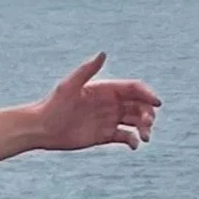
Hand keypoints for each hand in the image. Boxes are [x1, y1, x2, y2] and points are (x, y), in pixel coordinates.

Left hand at [33, 52, 160, 152]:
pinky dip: (134, 141)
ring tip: (145, 137)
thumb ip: (87, 69)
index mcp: (106, 89)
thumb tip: (103, 53)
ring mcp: (109, 119)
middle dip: (148, 113)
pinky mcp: (105, 135)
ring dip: (145, 127)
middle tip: (148, 123)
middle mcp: (111, 103)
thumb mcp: (69, 86)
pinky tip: (134, 145)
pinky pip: (126, 137)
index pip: (134, 89)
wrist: (42, 128)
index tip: (156, 103)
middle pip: (139, 105)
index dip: (148, 94)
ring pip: (136, 121)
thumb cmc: (53, 105)